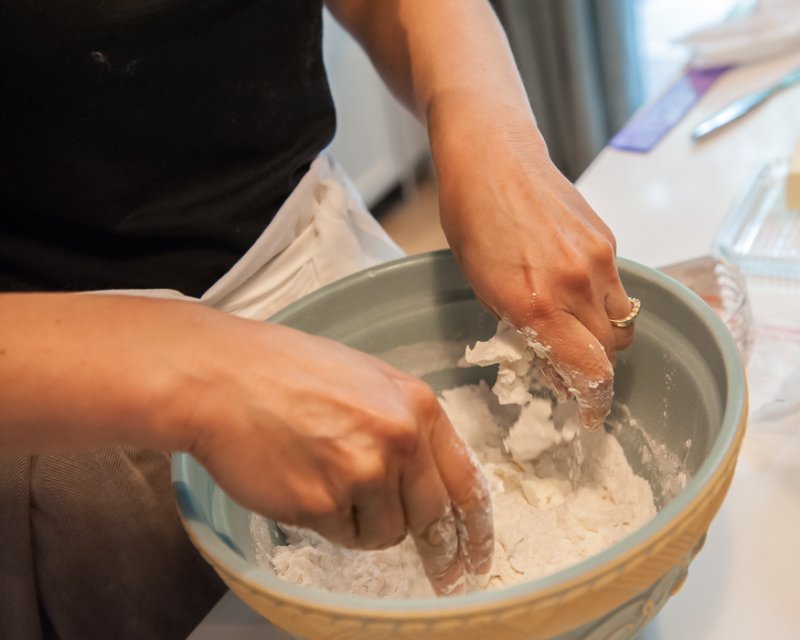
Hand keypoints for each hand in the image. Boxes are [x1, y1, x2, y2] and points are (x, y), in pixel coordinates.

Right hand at [181, 317, 493, 594]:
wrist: (223, 378)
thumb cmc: (286, 372)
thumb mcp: (366, 379)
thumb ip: (404, 423)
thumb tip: (425, 474)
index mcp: (417, 405)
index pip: (467, 480)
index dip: (474, 528)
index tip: (475, 556)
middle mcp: (400, 439)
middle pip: (431, 516)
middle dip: (430, 544)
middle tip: (436, 569)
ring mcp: (363, 471)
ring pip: (386, 532)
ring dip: (364, 521)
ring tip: (327, 480)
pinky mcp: (323, 503)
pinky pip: (344, 535)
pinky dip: (327, 521)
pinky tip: (304, 483)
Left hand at [431, 103, 634, 428]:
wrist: (492, 155)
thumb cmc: (471, 218)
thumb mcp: (482, 286)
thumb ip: (522, 327)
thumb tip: (551, 363)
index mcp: (535, 304)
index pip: (588, 372)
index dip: (591, 401)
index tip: (587, 413)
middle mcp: (575, 286)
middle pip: (612, 353)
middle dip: (596, 370)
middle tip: (573, 370)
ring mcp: (597, 260)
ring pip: (622, 322)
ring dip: (604, 337)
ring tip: (575, 329)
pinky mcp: (607, 239)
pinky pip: (618, 288)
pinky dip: (604, 301)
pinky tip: (575, 290)